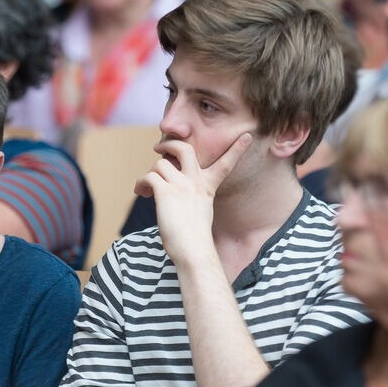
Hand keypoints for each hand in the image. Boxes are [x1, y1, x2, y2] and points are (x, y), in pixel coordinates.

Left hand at [134, 133, 251, 265]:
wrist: (193, 250)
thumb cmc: (194, 238)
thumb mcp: (200, 212)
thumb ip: (192, 197)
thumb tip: (172, 189)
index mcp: (208, 187)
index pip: (226, 163)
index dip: (237, 149)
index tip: (246, 136)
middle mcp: (196, 182)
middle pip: (185, 149)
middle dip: (170, 144)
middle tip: (159, 147)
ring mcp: (181, 185)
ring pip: (160, 164)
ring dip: (150, 173)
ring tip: (146, 188)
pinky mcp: (165, 192)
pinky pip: (148, 176)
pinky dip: (141, 183)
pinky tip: (141, 192)